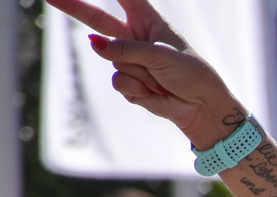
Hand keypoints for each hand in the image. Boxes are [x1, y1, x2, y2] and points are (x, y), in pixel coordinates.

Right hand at [44, 0, 246, 149]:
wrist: (202, 107)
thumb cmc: (190, 73)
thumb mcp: (161, 54)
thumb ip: (128, 48)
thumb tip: (95, 44)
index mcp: (148, 20)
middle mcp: (135, 37)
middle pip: (97, 19)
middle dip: (74, 7)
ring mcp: (130, 60)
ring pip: (113, 61)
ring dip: (137, 72)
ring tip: (160, 79)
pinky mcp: (129, 82)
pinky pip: (119, 82)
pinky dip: (137, 89)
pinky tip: (155, 92)